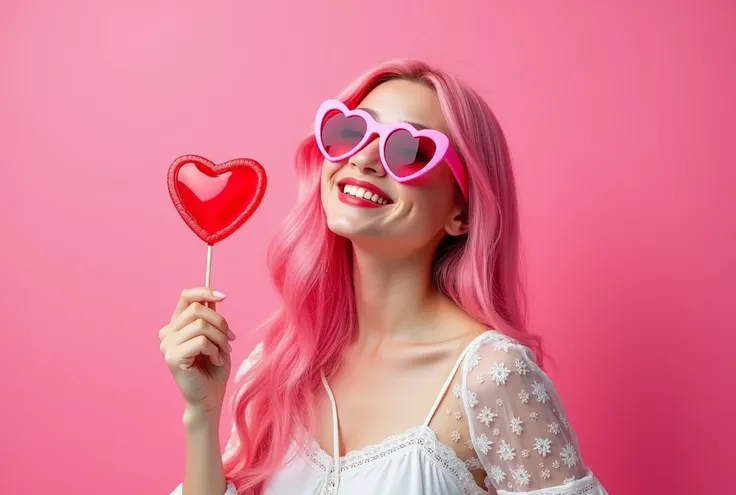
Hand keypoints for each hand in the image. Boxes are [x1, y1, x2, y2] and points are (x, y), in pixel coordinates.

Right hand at [158, 287, 235, 414]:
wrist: (210, 397)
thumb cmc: (213, 368)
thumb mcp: (216, 336)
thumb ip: (211, 317)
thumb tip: (215, 295)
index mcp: (176, 325)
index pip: (186, 296)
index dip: (205, 291)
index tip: (223, 296)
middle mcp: (167, 332)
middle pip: (198, 309)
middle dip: (221, 323)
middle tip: (230, 340)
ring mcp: (167, 345)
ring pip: (201, 325)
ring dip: (220, 339)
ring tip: (223, 352)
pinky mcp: (172, 357)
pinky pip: (201, 341)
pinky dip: (215, 350)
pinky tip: (216, 361)